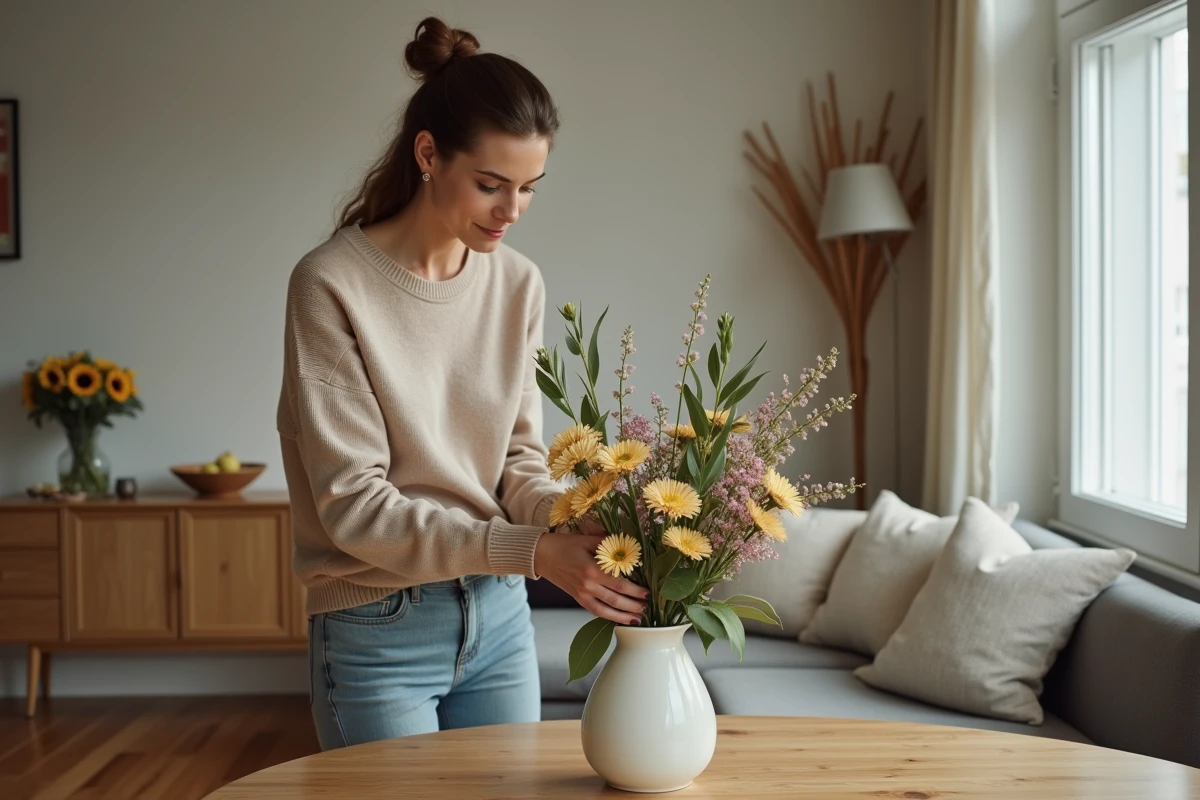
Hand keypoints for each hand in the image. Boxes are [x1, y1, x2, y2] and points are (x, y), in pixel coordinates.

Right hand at [534, 531, 648, 624]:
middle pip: (616, 599)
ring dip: (623, 616)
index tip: (647, 592)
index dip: (635, 590)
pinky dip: (608, 616)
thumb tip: (628, 548)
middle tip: (647, 607)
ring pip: (606, 610)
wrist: (541, 555)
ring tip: (637, 618)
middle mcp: (587, 585)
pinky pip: (595, 610)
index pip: (619, 583)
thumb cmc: (564, 544)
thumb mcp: (587, 539)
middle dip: (633, 605)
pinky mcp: (577, 598)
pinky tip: (618, 618)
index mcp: (592, 569)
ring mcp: (581, 594)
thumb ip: (608, 544)